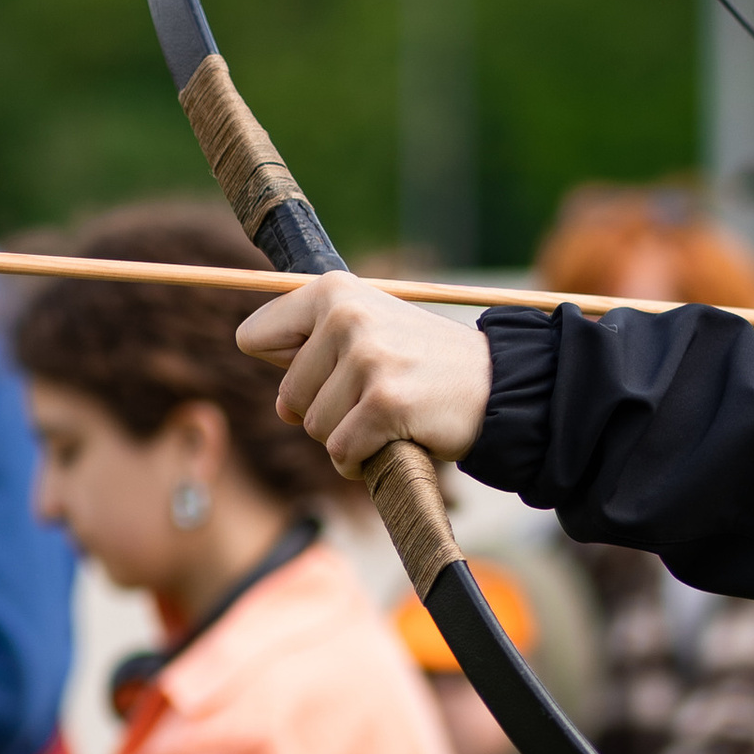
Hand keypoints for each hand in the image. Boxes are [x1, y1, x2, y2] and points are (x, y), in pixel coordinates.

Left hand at [238, 278, 492, 479]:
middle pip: (287, 396)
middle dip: (326, 412)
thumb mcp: (367, 330)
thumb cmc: (424, 363)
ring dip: (349, 438)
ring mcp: (367, 359)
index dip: (288, 367)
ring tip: (390, 417)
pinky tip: (391, 444)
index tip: (331, 369)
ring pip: (315, 429)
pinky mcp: (385, 402)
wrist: (499, 386)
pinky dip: (362, 463)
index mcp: (333, 290)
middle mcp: (346, 316)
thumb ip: (312, 346)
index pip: (254, 337)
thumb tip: (274, 394)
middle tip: (376, 398)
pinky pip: (342, 454)